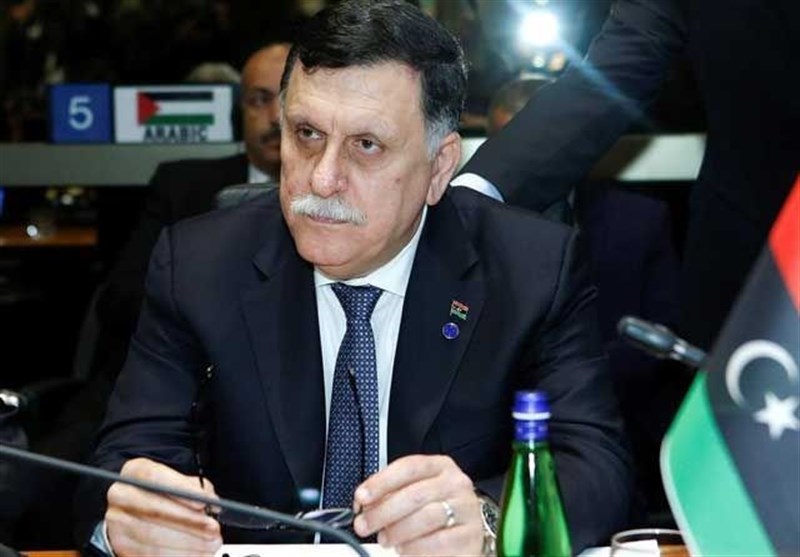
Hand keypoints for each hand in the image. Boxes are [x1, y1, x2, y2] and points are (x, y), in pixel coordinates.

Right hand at [105, 457, 222, 555]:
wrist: (140, 509)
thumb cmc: (165, 493)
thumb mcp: (180, 481)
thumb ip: (196, 487)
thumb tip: (210, 501)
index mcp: (135, 472)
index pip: (155, 477)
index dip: (181, 490)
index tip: (204, 503)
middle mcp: (121, 495)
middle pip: (154, 510)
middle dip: (188, 521)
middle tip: (212, 528)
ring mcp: (117, 523)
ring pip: (151, 536)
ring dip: (186, 543)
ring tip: (209, 544)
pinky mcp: (121, 546)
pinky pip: (148, 555)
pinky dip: (177, 556)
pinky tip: (196, 554)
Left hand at [353, 454, 482, 555]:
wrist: (467, 530)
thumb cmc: (438, 508)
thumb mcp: (417, 491)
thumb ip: (391, 494)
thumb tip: (365, 504)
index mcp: (440, 466)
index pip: (408, 467)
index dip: (381, 482)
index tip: (361, 497)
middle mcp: (456, 484)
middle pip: (414, 494)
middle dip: (383, 512)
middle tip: (365, 524)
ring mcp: (466, 509)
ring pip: (426, 518)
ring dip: (398, 531)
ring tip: (386, 539)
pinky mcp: (470, 535)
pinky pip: (438, 541)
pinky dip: (415, 547)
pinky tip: (405, 549)